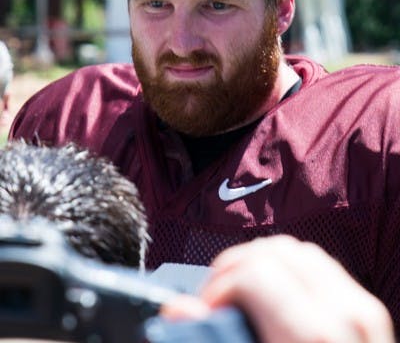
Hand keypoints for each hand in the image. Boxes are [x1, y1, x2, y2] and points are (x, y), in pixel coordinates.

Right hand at [162, 236, 394, 342]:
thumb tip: (177, 310)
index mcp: (314, 339)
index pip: (254, 272)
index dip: (218, 287)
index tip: (206, 312)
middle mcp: (347, 316)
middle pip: (275, 251)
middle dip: (235, 269)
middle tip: (217, 303)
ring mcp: (364, 311)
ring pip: (299, 251)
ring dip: (262, 265)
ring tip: (242, 298)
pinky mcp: (370, 312)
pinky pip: (320, 267)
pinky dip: (289, 272)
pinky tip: (273, 299)